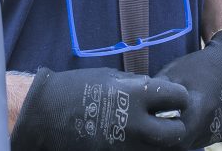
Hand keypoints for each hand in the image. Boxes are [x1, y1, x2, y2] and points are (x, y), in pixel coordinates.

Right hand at [12, 66, 187, 150]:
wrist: (42, 116)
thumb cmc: (74, 88)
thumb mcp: (111, 78)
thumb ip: (137, 86)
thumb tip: (157, 94)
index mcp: (137, 94)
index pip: (179, 97)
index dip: (178, 97)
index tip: (172, 99)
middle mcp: (136, 124)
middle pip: (177, 133)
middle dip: (175, 127)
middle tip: (167, 122)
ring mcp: (126, 147)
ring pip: (159, 150)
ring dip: (159, 143)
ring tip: (149, 133)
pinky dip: (141, 150)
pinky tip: (133, 142)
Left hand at [153, 28, 221, 147]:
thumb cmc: (199, 66)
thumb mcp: (173, 73)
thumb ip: (157, 93)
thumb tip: (135, 106)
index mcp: (199, 109)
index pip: (173, 138)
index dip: (157, 136)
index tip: (145, 128)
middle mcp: (211, 124)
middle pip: (181, 145)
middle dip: (164, 140)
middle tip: (149, 129)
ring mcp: (217, 130)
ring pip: (190, 145)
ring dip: (176, 140)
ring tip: (161, 125)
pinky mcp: (220, 131)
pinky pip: (199, 140)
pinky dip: (187, 136)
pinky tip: (177, 123)